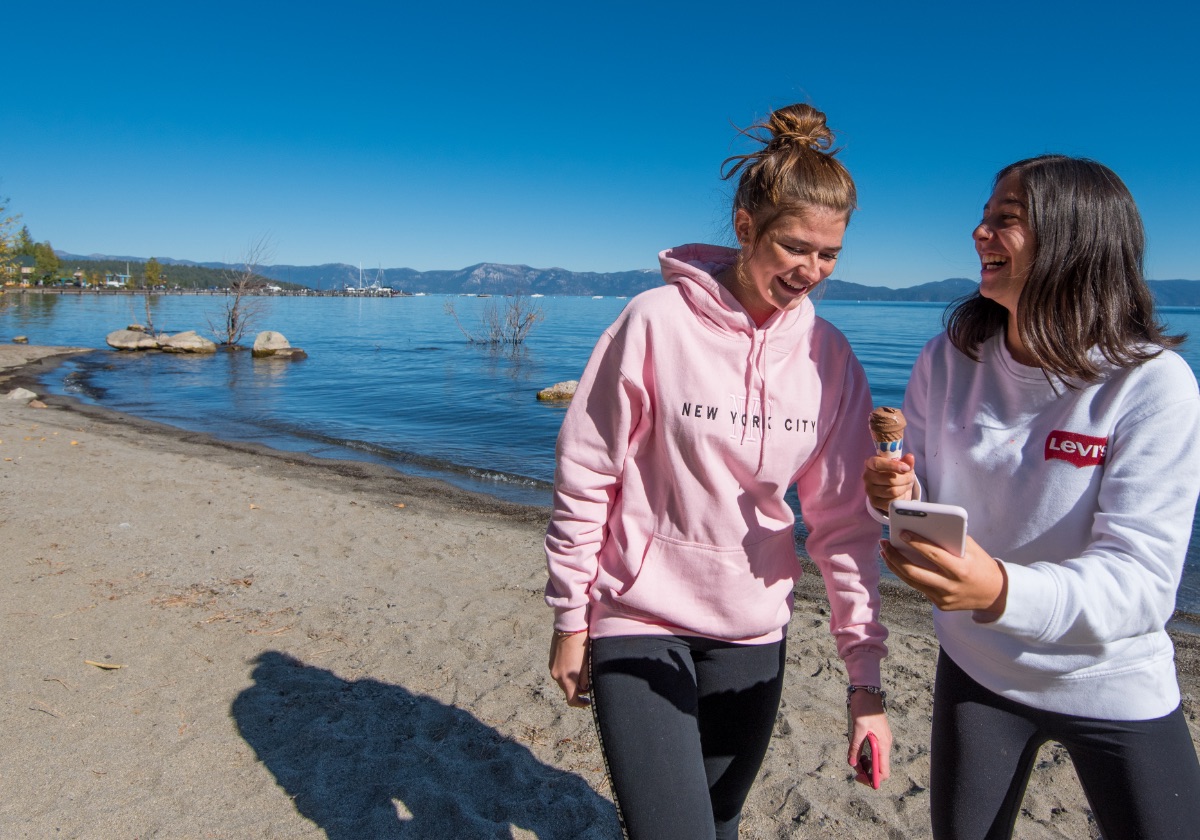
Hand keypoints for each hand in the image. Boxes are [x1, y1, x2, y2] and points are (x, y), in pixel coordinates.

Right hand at [548, 630, 590, 706]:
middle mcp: (557, 676)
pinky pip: (559, 671)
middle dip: (577, 689)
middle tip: (588, 681)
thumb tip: (584, 687)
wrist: (570, 627)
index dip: (580, 703)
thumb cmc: (582, 644)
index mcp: (567, 679)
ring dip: (571, 680)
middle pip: (567, 690)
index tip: (587, 701)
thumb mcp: (587, 664)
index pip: (572, 700)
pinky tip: (574, 662)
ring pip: (563, 681)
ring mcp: (552, 668)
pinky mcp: (551, 660)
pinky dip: (566, 672)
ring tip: (581, 669)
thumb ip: (585, 679)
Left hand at [847, 689, 890, 787]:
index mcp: (883, 745)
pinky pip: (873, 751)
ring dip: (866, 763)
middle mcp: (885, 744)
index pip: (883, 771)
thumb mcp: (858, 728)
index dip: (873, 779)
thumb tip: (852, 763)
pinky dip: (865, 755)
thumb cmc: (864, 708)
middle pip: (879, 767)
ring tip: (854, 760)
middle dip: (867, 772)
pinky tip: (857, 751)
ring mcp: (882, 740)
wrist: (867, 691)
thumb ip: (855, 746)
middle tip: (854, 769)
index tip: (860, 778)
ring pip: (876, 759)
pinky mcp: (877, 735)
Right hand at [863, 453, 916, 513]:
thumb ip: (906, 461)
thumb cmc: (893, 472)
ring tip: (907, 485)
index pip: (877, 464)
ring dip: (904, 488)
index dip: (893, 465)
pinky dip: (901, 498)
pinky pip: (892, 502)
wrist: (889, 487)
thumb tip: (910, 457)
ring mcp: (869, 490)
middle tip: (911, 477)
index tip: (906, 468)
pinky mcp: (874, 502)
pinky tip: (901, 493)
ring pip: (893, 492)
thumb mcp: (900, 464)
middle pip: (890, 479)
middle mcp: (867, 477)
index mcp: (870, 464)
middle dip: (905, 479)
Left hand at [880, 531, 1007, 617]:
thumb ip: (952, 539)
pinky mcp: (940, 605)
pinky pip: (919, 588)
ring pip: (911, 582)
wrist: (995, 595)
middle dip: (895, 556)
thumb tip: (926, 526)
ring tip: (886, 552)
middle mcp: (950, 586)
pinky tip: (898, 564)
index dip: (916, 543)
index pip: (933, 555)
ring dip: (895, 566)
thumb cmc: (982, 565)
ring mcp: (944, 598)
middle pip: (914, 572)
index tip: (902, 532)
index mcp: (960, 570)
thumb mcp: (973, 550)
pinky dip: (907, 575)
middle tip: (885, 543)